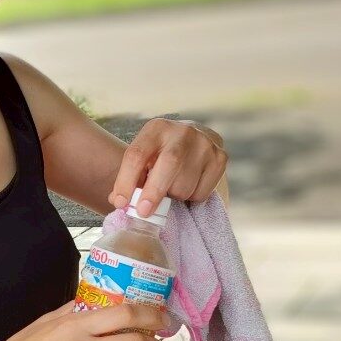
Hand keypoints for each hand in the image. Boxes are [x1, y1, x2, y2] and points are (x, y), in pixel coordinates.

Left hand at [110, 118, 227, 217]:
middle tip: (143, 212)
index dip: (126, 181)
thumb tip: (120, 202)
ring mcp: (205, 144)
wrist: (196, 139)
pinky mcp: (220, 158)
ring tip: (172, 187)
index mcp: (156, 129)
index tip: (121, 203)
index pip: (138, 154)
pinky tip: (190, 184)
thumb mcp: (145, 157)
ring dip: (174, 196)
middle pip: (169, 164)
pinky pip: (202, 193)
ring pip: (185, 185)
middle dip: (154, 192)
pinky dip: (192, 197)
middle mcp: (183, 132)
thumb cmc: (162, 153)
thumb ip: (132, 178)